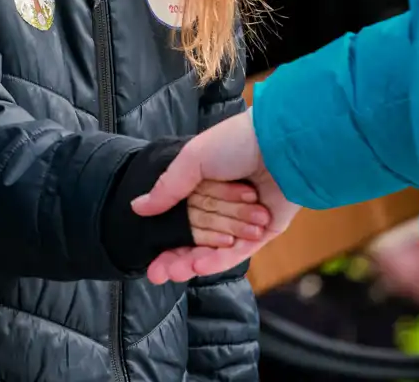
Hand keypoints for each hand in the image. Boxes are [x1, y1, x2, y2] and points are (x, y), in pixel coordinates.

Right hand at [129, 110, 299, 283]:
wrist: (281, 145)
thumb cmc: (235, 143)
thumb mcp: (192, 159)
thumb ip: (167, 188)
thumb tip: (138, 207)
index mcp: (205, 184)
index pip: (180, 218)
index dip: (164, 239)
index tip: (150, 259)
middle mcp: (224, 203)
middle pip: (195, 238)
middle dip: (176, 257)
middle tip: (157, 274)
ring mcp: (245, 220)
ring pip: (216, 248)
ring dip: (193, 261)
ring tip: (174, 273)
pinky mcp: (266, 232)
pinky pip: (240, 252)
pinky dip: (219, 259)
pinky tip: (198, 267)